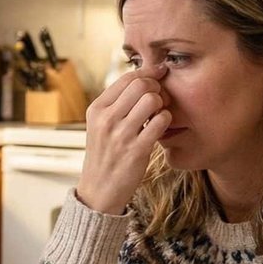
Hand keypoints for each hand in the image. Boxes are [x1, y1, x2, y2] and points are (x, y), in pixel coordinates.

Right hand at [76, 64, 170, 214]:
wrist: (99, 190)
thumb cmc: (105, 154)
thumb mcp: (100, 125)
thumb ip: (116, 103)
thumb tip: (143, 77)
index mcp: (96, 109)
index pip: (127, 78)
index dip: (148, 73)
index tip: (159, 76)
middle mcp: (106, 119)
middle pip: (141, 84)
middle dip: (157, 87)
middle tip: (160, 99)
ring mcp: (120, 135)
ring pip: (152, 100)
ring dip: (162, 104)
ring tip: (159, 114)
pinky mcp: (136, 150)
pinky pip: (160, 122)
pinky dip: (166, 121)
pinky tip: (161, 128)